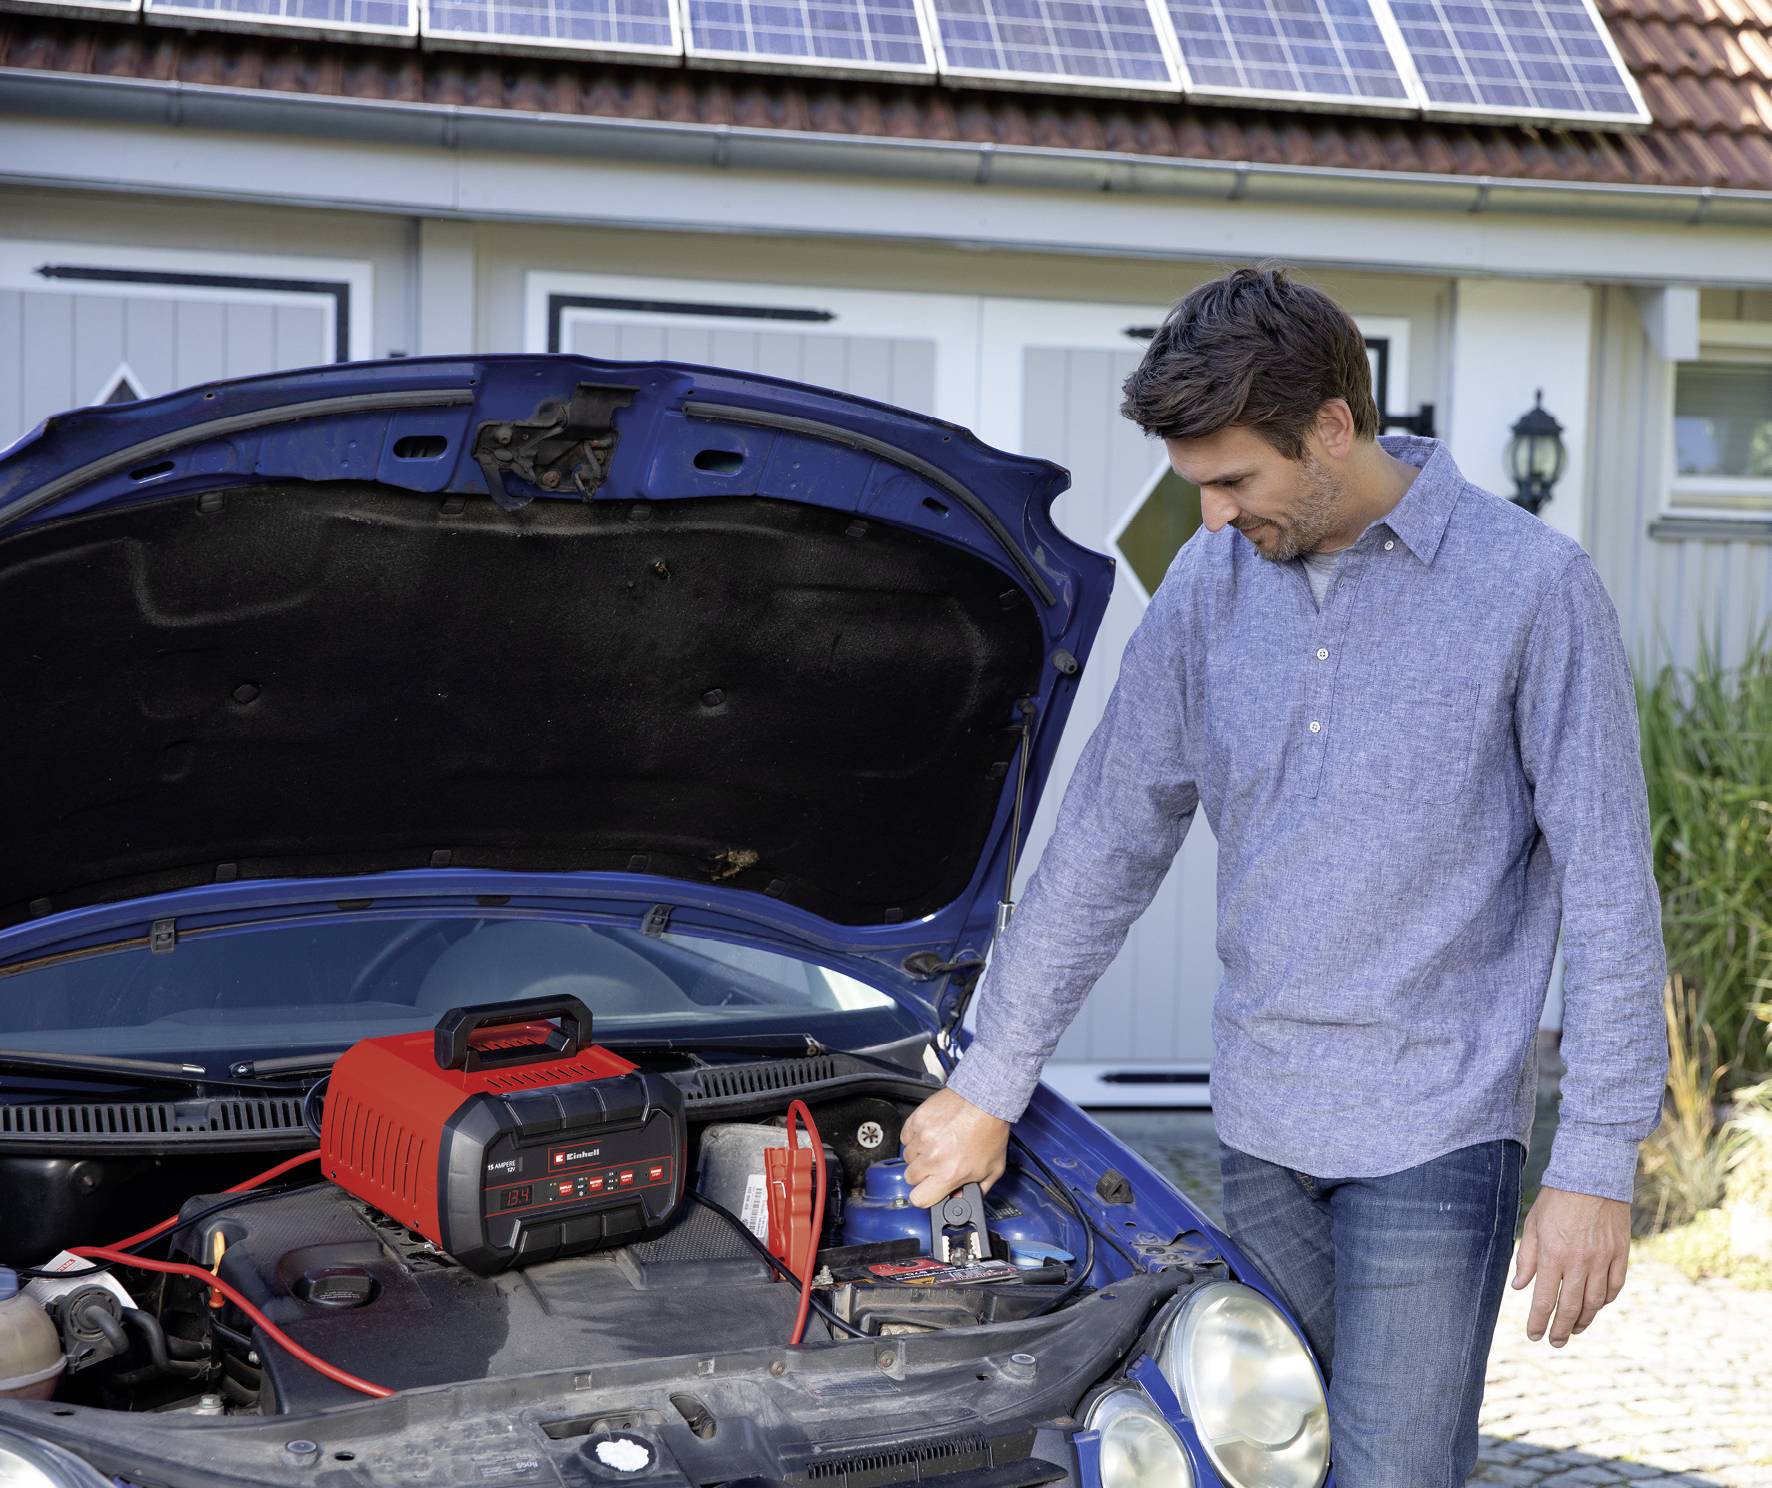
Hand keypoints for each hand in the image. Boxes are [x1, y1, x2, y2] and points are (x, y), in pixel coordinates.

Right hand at [900, 1087, 1010, 1208]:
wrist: (985, 1100)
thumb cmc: (990, 1131)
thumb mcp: (993, 1169)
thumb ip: (977, 1189)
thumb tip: (960, 1197)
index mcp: (950, 1174)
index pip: (919, 1199)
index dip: (925, 1196)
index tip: (930, 1190)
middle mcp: (933, 1158)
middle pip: (911, 1178)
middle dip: (923, 1174)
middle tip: (938, 1164)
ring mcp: (923, 1138)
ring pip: (907, 1157)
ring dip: (919, 1155)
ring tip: (938, 1145)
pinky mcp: (917, 1120)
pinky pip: (906, 1136)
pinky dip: (915, 1137)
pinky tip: (931, 1133)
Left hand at [1511, 1185, 1630, 1346]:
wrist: (1592, 1177)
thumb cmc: (1556, 1200)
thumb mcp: (1533, 1225)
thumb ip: (1526, 1258)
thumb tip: (1519, 1287)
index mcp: (1553, 1255)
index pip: (1544, 1299)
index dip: (1539, 1322)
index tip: (1534, 1336)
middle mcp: (1579, 1262)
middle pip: (1571, 1307)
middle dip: (1561, 1329)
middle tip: (1554, 1342)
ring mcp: (1602, 1260)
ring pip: (1595, 1302)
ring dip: (1584, 1320)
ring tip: (1574, 1329)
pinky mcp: (1620, 1255)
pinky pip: (1614, 1287)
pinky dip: (1605, 1301)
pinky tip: (1596, 1306)